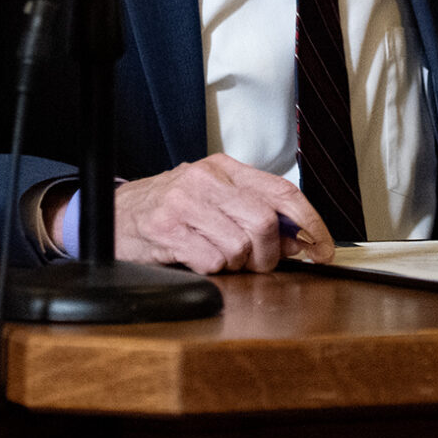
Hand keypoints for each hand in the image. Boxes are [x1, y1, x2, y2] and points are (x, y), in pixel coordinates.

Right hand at [95, 155, 334, 272]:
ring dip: (236, 264)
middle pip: (264, 222)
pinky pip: (211, 262)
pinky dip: (212, 269)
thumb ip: (256, 213)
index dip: (311, 222)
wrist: (114, 214)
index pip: (283, 191)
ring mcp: (184, 203)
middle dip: (268, 254)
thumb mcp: (214, 199)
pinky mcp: (166, 231)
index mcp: (225, 168)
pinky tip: (197, 259)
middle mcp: (206, 179)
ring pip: (240, 246)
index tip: (324, 247)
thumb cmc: (169, 208)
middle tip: (257, 263)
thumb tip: (299, 241)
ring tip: (219, 257)